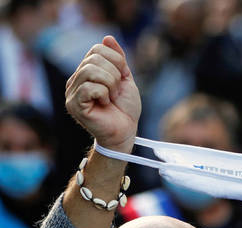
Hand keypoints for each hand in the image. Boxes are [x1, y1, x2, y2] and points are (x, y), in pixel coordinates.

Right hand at [65, 36, 140, 152]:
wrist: (125, 132)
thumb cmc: (125, 109)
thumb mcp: (125, 78)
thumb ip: (117, 59)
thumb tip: (107, 37)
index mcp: (87, 72)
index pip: (97, 49)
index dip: (116, 60)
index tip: (122, 77)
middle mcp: (75, 80)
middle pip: (94, 58)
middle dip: (114, 74)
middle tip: (116, 91)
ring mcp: (72, 93)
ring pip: (90, 71)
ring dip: (110, 84)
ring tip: (111, 97)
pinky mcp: (73, 105)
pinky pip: (89, 87)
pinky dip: (104, 93)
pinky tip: (105, 103)